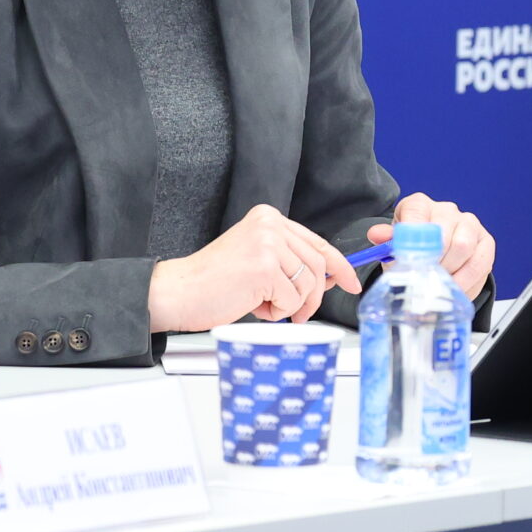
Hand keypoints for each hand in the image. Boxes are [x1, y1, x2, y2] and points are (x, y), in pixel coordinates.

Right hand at [147, 203, 361, 333]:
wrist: (180, 292)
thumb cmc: (215, 282)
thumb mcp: (259, 261)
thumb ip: (292, 262)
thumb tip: (332, 276)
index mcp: (269, 218)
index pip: (318, 242)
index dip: (340, 266)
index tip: (352, 282)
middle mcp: (270, 225)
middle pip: (318, 264)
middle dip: (315, 295)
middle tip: (301, 314)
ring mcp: (268, 244)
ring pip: (308, 284)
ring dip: (291, 305)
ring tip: (264, 305)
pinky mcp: (264, 267)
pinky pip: (291, 299)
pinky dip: (277, 312)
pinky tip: (254, 306)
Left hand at [367, 193, 495, 302]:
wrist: (436, 256)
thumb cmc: (413, 249)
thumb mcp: (394, 247)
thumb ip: (386, 241)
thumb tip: (377, 234)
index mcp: (420, 205)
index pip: (416, 211)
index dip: (412, 236)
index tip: (407, 258)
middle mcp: (446, 210)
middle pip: (443, 233)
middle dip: (431, 262)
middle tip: (422, 281)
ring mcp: (469, 224)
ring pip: (463, 246)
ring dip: (449, 272)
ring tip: (437, 287)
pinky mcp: (486, 242)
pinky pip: (480, 261)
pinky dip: (466, 280)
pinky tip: (454, 289)